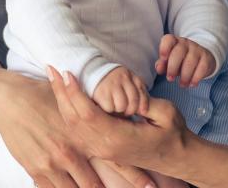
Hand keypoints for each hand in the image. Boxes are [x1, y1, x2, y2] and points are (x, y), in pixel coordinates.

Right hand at [0, 70, 155, 187]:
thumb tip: (122, 115)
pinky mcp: (35, 170)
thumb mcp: (74, 103)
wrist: (9, 101)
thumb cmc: (43, 96)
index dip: (135, 177)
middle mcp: (70, 153)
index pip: (116, 161)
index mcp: (84, 135)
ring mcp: (51, 164)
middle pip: (95, 185)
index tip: (151, 187)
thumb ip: (95, 113)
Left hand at [48, 65, 190, 175]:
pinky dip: (69, 110)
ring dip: (62, 100)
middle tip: (51, 69)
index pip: (87, 113)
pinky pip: (79, 129)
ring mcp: (102, 149)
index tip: (67, 72)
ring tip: (54, 78)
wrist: (176, 157)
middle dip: (60, 92)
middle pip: (73, 119)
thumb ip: (145, 101)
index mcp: (119, 137)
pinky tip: (66, 95)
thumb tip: (126, 91)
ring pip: (72, 125)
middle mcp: (105, 146)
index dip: (74, 92)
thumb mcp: (165, 113)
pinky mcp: (102, 148)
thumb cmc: (174, 133)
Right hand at [92, 66, 148, 116]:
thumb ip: (136, 92)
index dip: (143, 104)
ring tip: (114, 106)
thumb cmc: (112, 82)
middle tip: (124, 110)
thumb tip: (143, 111)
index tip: (142, 112)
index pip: (142, 92)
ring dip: (118, 110)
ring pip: (122, 106)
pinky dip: (108, 109)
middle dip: (130, 110)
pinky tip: (105, 105)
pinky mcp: (101, 92)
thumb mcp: (126, 82)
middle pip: (133, 102)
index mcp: (130, 75)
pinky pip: (110, 107)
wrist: (91, 71)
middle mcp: (122, 77)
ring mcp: (112, 84)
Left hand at [155, 34, 215, 87]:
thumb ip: (162, 64)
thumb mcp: (169, 61)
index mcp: (174, 42)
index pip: (169, 39)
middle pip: (179, 52)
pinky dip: (196, 77)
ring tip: (182, 84)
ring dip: (185, 75)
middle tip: (170, 79)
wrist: (201, 58)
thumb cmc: (181, 60)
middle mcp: (185, 43)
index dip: (165, 48)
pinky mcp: (206, 58)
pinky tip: (192, 84)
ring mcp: (197, 49)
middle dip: (173, 67)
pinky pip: (202, 67)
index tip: (163, 58)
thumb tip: (159, 69)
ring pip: (191, 61)